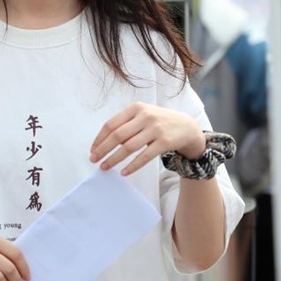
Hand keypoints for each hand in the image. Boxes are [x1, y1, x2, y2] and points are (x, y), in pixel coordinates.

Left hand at [89, 102, 204, 175]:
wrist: (187, 126)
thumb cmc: (159, 122)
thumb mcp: (143, 115)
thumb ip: (125, 124)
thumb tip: (102, 142)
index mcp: (135, 108)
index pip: (111, 124)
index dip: (99, 138)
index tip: (92, 150)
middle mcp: (145, 116)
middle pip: (117, 136)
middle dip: (103, 149)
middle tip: (93, 160)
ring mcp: (155, 128)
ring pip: (128, 147)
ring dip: (114, 159)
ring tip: (104, 167)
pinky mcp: (165, 141)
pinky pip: (144, 156)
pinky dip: (132, 166)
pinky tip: (123, 172)